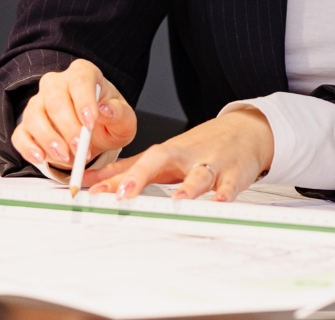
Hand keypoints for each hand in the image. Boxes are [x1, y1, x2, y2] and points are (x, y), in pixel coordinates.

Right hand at [11, 59, 137, 173]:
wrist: (94, 135)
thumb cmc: (108, 121)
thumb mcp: (124, 120)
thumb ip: (120, 114)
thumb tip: (106, 110)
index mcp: (83, 74)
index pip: (80, 79)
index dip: (84, 100)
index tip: (90, 123)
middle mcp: (57, 84)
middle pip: (55, 98)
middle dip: (68, 126)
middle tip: (81, 148)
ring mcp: (38, 103)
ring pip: (34, 115)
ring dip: (49, 139)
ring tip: (66, 157)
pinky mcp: (26, 125)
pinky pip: (20, 134)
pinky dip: (28, 148)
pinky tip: (41, 158)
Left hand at [89, 108, 274, 201]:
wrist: (244, 130)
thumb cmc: (199, 146)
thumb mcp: (161, 156)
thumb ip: (126, 170)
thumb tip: (90, 181)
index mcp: (165, 154)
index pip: (134, 165)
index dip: (113, 180)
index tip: (94, 193)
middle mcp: (185, 157)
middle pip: (160, 161)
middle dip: (140, 176)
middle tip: (123, 193)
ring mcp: (210, 164)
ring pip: (199, 175)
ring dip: (188, 187)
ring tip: (178, 200)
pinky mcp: (234, 174)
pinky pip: (230, 186)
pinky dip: (226, 195)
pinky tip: (220, 204)